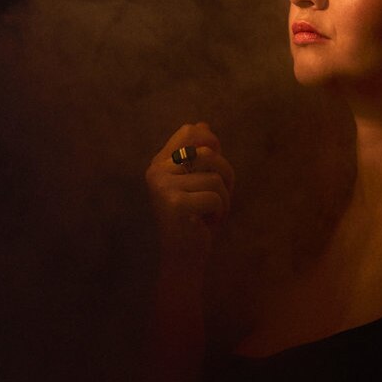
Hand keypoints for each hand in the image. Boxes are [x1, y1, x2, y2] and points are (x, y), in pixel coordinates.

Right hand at [145, 122, 235, 258]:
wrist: (184, 256)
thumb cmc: (196, 217)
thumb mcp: (200, 182)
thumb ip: (201, 155)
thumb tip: (203, 125)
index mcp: (160, 162)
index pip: (190, 131)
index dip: (212, 143)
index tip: (214, 168)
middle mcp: (156, 170)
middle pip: (208, 153)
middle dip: (225, 176)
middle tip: (216, 197)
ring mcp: (162, 186)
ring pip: (215, 177)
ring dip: (223, 198)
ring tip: (209, 213)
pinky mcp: (174, 203)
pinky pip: (215, 196)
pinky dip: (220, 211)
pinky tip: (206, 223)